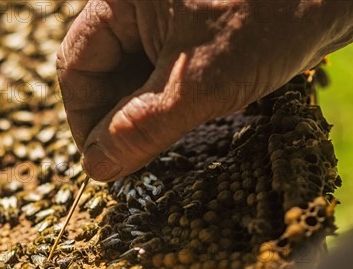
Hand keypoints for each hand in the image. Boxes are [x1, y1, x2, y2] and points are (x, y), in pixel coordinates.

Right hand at [57, 0, 352, 180]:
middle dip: (117, 122)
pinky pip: (168, 76)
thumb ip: (140, 127)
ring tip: (162, 151)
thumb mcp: (198, 82)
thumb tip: (96, 168)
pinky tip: (186, 129)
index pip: (77, 66)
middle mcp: (140, 7)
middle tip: (133, 165)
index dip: (83, 120)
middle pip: (105, 74)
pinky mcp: (199, 35)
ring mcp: (170, 20)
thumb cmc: (274, 13)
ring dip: (145, 119)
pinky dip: (171, 107)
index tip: (100, 164)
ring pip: (137, 79)